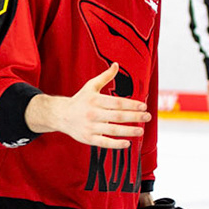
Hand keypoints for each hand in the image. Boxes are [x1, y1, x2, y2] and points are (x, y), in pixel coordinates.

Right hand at [26, 63, 150, 146]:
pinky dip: (116, 144)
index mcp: (95, 100)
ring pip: (113, 130)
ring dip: (129, 131)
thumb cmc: (80, 100)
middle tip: (148, 116)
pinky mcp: (88, 138)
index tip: (144, 106)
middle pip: (118, 116)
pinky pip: (104, 142)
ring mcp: (90, 127)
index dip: (132, 104)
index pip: (117, 103)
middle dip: (135, 116)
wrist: (60, 115)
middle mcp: (93, 113)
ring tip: (141, 130)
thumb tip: (116, 64)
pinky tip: (128, 143)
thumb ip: (105, 76)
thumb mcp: (90, 86)